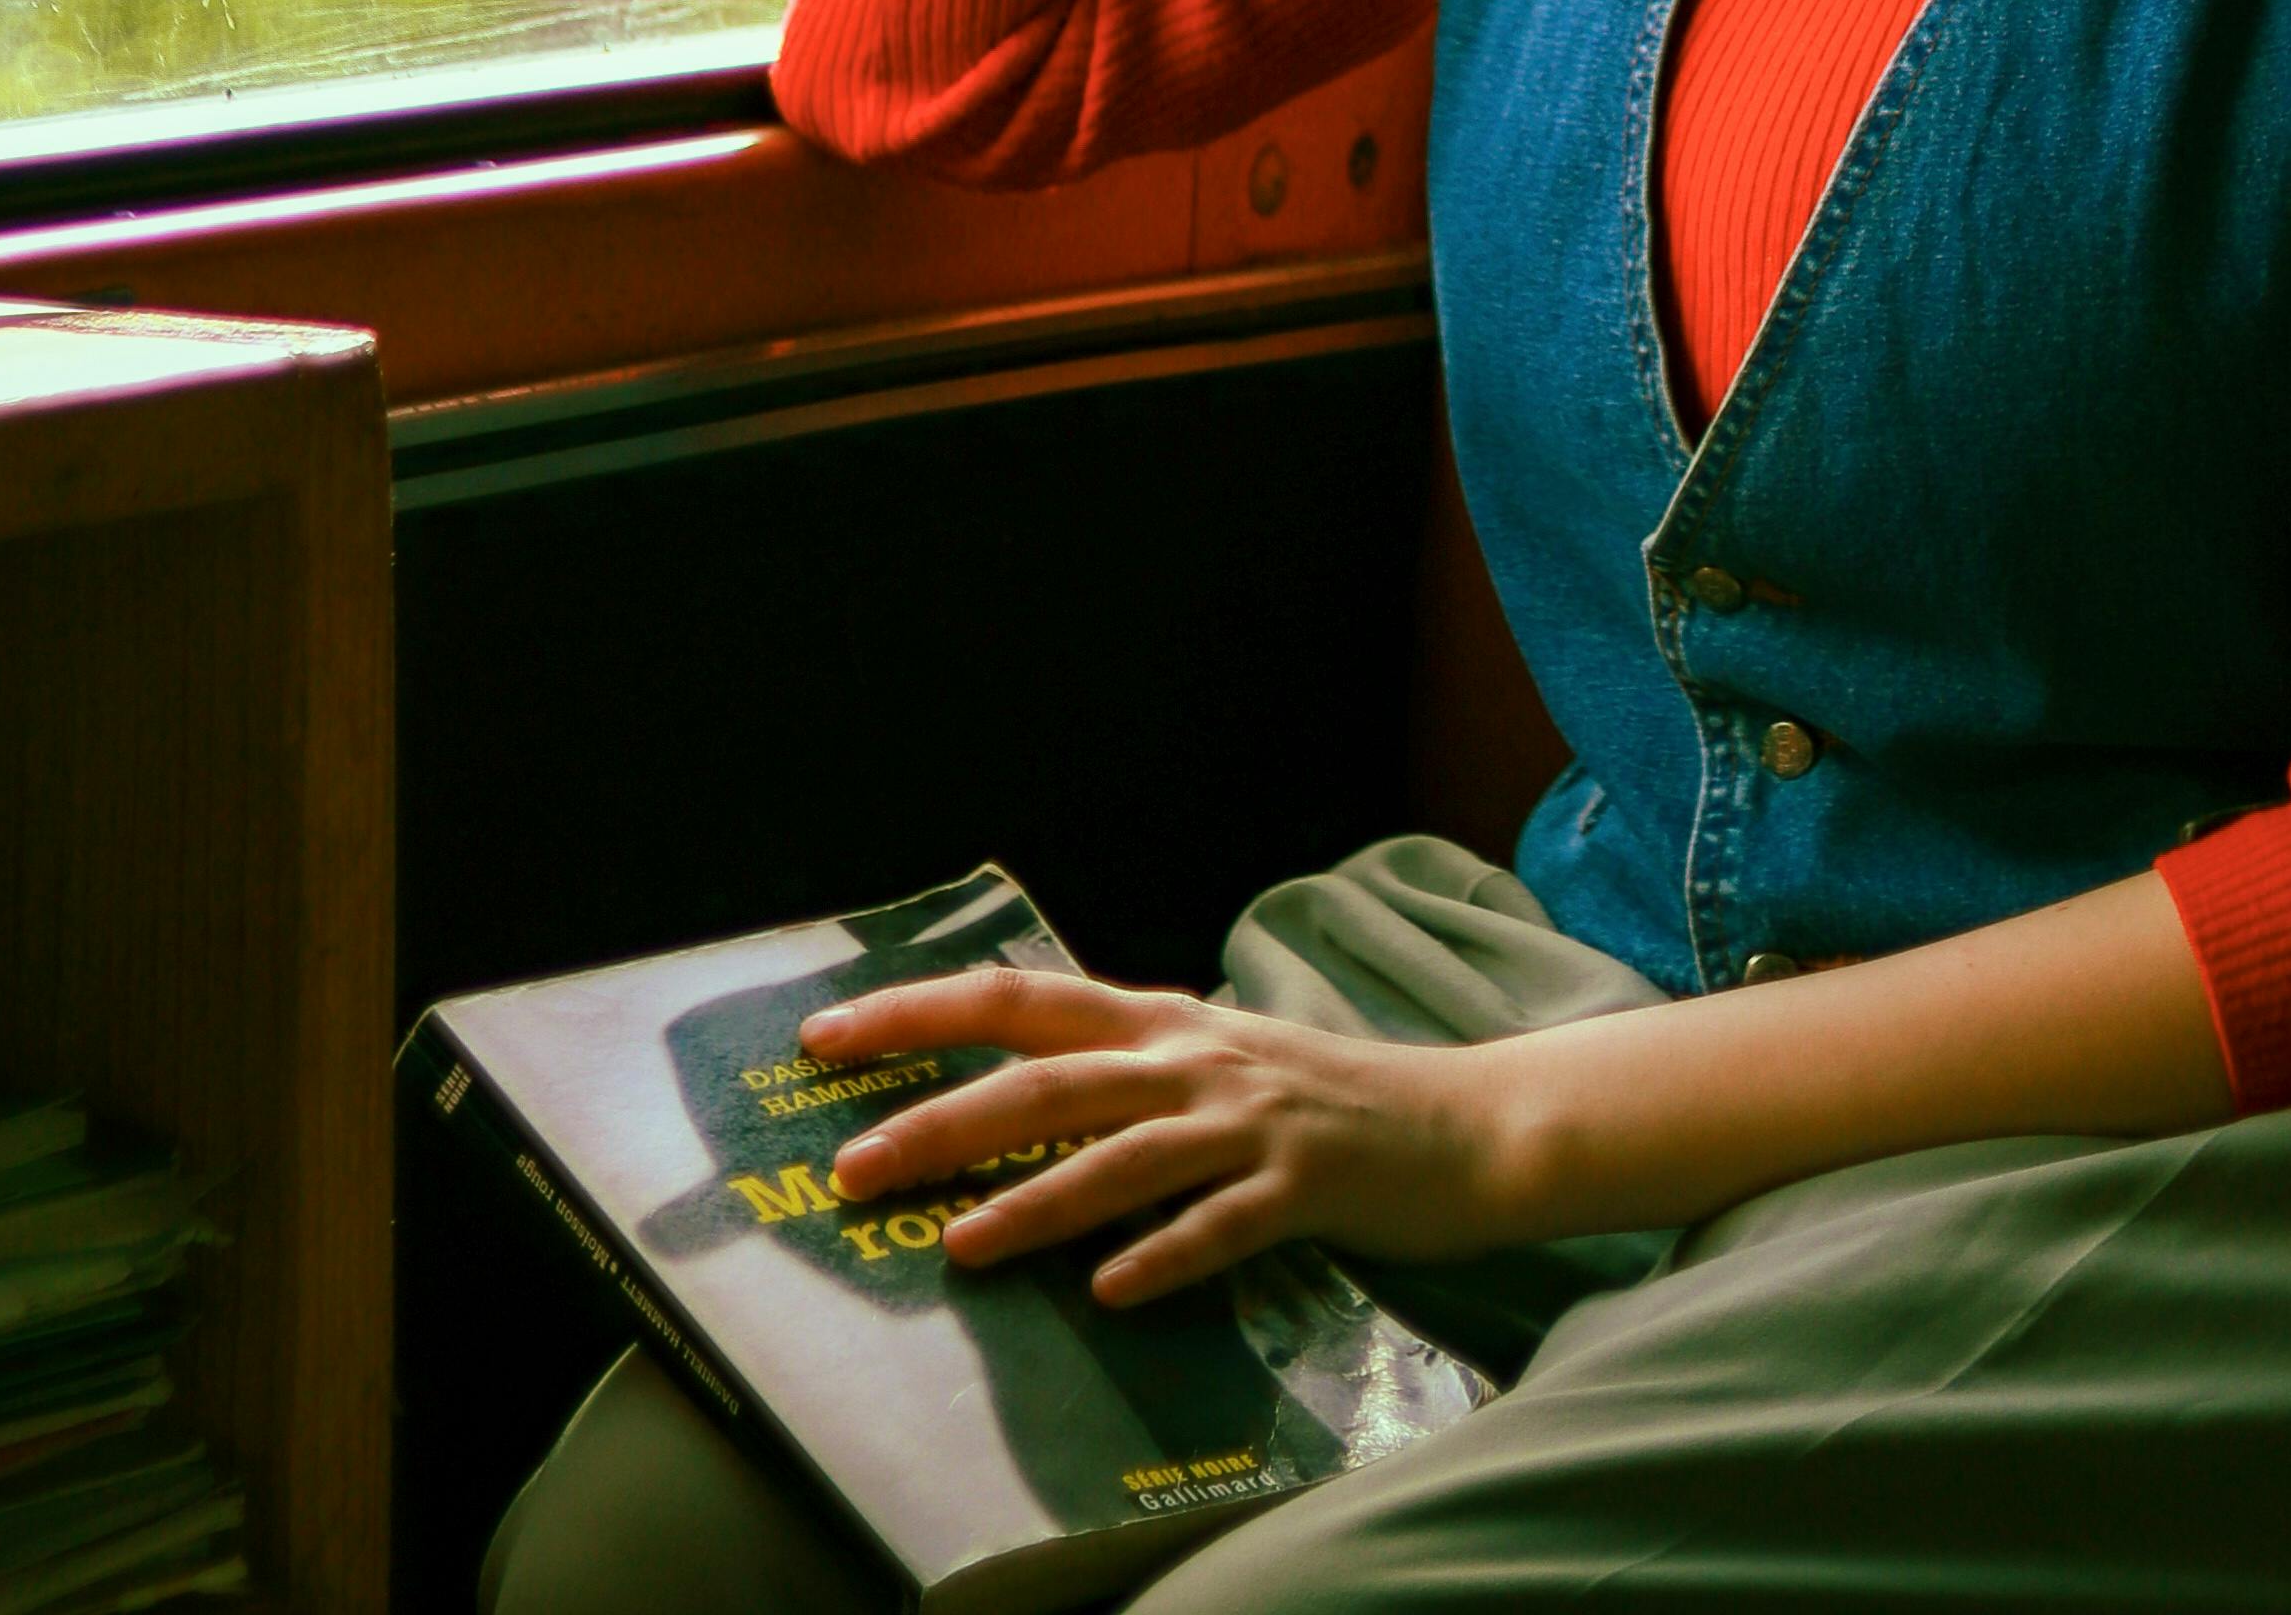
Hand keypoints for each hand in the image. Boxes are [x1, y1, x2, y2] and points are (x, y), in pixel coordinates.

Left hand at [800, 963, 1539, 1300]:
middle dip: (942, 1122)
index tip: (826, 1037)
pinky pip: (1220, 1225)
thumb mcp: (1216, 1063)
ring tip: (959, 1248)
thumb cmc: (1326, 1103)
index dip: (919, 1012)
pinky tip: (1112, 1291)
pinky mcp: (1304, 1185)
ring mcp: (1250, 1121)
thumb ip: (1126, 1071)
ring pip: (1121, 1155)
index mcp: (1164, 1022)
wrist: (1464, 1125)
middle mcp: (1195, 1058)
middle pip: (1049, 1079)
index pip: (1018, 999)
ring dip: (1034, 1202)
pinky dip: (1162, 1256)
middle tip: (853, 1169)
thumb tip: (1018, 1094)